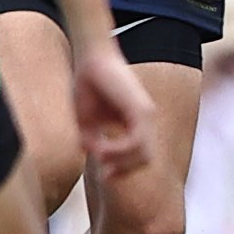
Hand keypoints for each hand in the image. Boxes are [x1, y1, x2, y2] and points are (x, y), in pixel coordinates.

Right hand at [73, 47, 155, 185]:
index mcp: (136, 123)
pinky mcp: (141, 111)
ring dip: (120, 162)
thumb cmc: (88, 84)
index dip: (123, 170)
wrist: (91, 58)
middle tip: (104, 175)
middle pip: (145, 160)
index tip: (104, 176)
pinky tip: (101, 148)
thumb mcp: (87, 119)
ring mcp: (146, 116)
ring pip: (144, 155)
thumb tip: (92, 154)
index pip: (140, 157)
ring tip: (99, 157)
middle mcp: (145, 121)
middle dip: (124, 171)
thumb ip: (92, 138)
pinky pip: (136, 142)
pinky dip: (119, 150)